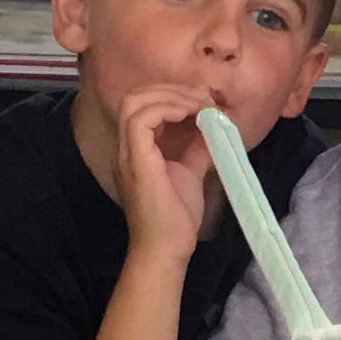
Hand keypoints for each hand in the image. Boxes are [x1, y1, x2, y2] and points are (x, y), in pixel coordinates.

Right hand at [114, 85, 215, 260]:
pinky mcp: (136, 161)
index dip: (171, 95)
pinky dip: (166, 109)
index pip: (143, 106)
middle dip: (171, 89)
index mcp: (137, 150)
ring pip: (134, 102)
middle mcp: (127, 148)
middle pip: (135, 97)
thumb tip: (214, 126)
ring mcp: (128, 154)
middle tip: (202, 97)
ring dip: (170, 96)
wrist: (167, 249)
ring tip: (198, 104)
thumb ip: (197, 148)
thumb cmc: (176, 219)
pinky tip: (189, 114)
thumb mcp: (191, 173)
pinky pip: (141, 120)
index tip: (203, 100)